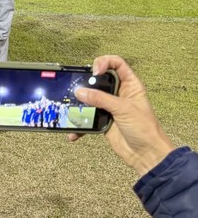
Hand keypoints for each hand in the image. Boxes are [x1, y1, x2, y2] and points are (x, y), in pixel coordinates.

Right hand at [71, 56, 175, 176]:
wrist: (146, 155)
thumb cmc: (145, 129)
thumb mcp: (124, 109)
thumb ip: (101, 99)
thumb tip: (81, 91)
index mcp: (130, 85)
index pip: (117, 63)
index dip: (104, 62)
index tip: (94, 71)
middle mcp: (119, 93)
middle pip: (99, 79)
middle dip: (87, 82)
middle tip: (78, 87)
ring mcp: (110, 107)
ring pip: (90, 98)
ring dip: (80, 104)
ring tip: (71, 108)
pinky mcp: (103, 120)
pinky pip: (87, 117)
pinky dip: (79, 124)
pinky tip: (75, 131)